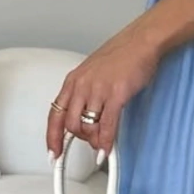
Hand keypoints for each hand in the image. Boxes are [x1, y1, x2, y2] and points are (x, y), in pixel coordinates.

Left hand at [46, 22, 161, 161]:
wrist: (141, 42)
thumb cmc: (121, 55)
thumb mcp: (93, 73)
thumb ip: (85, 94)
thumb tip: (84, 117)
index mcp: (73, 81)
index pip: (55, 115)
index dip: (52, 137)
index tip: (54, 151)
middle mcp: (82, 86)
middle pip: (70, 125)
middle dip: (79, 139)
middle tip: (89, 143)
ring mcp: (98, 90)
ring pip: (87, 127)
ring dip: (94, 141)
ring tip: (101, 143)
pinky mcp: (115, 95)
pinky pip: (107, 126)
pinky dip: (106, 141)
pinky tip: (107, 148)